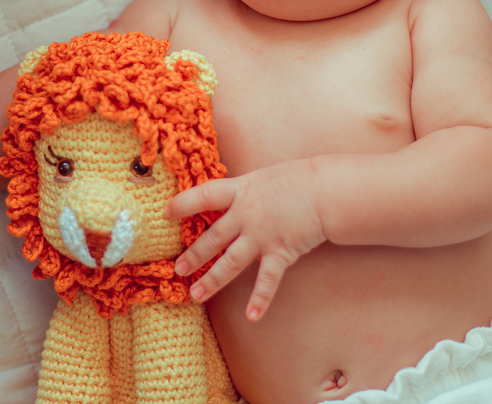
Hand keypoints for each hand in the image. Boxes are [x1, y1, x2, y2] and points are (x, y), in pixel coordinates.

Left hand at [164, 159, 325, 320]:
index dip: (183, 203)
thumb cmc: (298, 179)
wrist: (326, 191)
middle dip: (193, 255)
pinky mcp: (280, 253)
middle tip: (177, 269)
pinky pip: (266, 280)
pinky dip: (260, 298)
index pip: (204, 196)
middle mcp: (246, 216)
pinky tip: (252, 315)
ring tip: (196, 294)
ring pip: (230, 263)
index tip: (165, 211)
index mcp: (240, 191)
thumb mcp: (264, 177)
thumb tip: (230, 198)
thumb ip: (245, 191)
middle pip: (212, 238)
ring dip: (212, 280)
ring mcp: (261, 236)